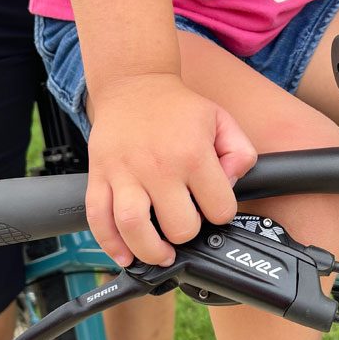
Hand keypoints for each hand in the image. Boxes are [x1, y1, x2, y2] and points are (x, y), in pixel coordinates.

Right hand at [85, 74, 256, 266]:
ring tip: (160, 254)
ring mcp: (124, 172)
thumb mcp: (222, 121)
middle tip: (185, 224)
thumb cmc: (178, 108)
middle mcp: (158, 166)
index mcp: (193, 154)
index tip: (212, 206)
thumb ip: (240, 154)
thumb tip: (231, 184)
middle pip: (179, 227)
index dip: (221, 213)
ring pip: (133, 227)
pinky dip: (109, 243)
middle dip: (188, 234)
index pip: (219, 209)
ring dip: (150, 251)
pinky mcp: (99, 175)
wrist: (134, 84)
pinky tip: (124, 255)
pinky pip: (98, 217)